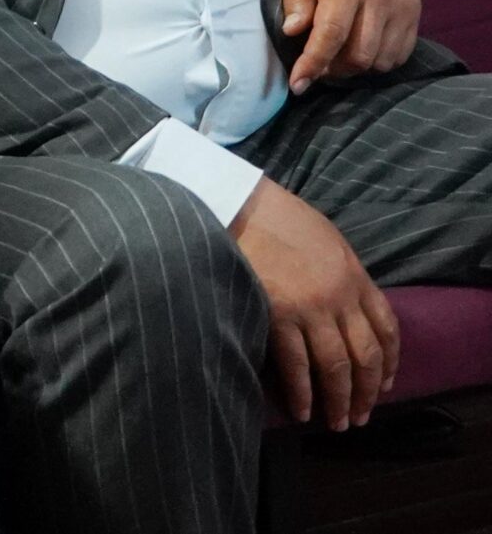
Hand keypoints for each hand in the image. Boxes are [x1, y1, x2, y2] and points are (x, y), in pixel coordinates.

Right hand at [233, 179, 397, 430]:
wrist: (241, 206)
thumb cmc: (278, 218)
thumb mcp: (327, 240)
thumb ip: (341, 273)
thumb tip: (346, 304)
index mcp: (356, 276)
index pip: (387, 327)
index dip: (390, 362)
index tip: (385, 385)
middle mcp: (340, 297)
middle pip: (365, 354)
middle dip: (368, 391)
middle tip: (362, 416)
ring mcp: (311, 308)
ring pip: (336, 366)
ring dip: (340, 399)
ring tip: (338, 423)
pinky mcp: (278, 315)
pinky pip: (296, 364)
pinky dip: (302, 392)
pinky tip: (302, 411)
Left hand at [281, 0, 419, 92]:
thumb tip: (293, 32)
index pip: (331, 36)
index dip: (312, 64)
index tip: (298, 85)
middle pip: (358, 55)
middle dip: (332, 69)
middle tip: (313, 65)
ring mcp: (401, 6)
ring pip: (381, 59)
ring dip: (355, 68)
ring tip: (334, 56)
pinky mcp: (414, 11)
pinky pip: (400, 52)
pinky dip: (379, 61)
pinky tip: (360, 50)